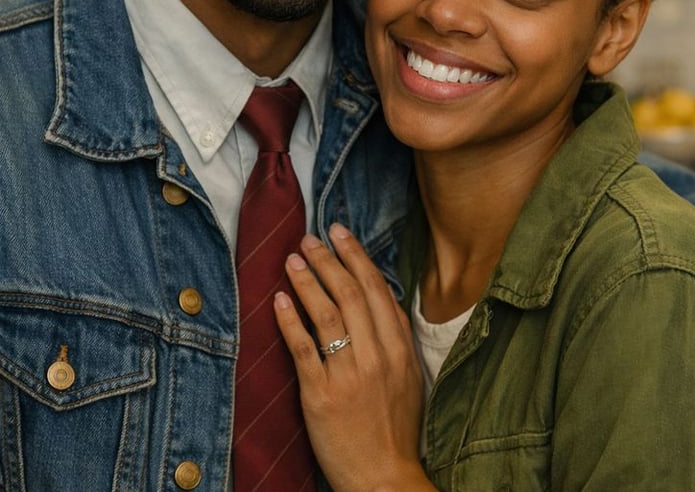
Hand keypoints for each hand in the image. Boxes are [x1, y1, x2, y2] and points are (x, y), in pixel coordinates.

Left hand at [274, 223, 435, 491]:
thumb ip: (394, 337)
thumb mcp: (409, 376)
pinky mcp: (320, 395)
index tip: (340, 233)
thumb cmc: (396, 426)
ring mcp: (348, 375)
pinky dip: (290, 320)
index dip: (357, 257)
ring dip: (308, 281)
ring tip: (292, 259)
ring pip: (326, 314)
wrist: (383, 477)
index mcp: (400, 349)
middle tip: (311, 238)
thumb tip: (378, 295)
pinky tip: (279, 299)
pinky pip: (302, 348)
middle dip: (329, 261)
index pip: (376, 290)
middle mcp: (377, 356)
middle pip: (350, 294)